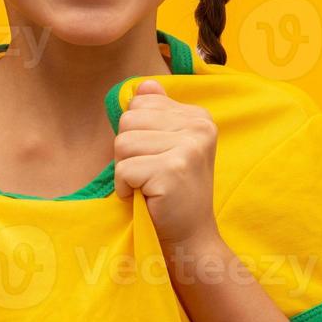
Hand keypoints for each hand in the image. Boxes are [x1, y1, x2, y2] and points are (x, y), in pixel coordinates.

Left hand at [113, 78, 219, 246]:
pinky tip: (144, 197)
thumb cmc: (173, 192)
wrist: (190, 236)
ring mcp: (189, 148)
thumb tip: (143, 85)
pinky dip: (125, 188)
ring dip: (125, 170)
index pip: (140, 103)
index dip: (136, 133)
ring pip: (122, 143)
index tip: (156, 156)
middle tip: (148, 174)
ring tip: (147, 185)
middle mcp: (199, 127)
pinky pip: (124, 169)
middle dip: (127, 151)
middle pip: (128, 120)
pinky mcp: (173, 170)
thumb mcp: (169, 146)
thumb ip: (157, 114)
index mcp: (199, 116)